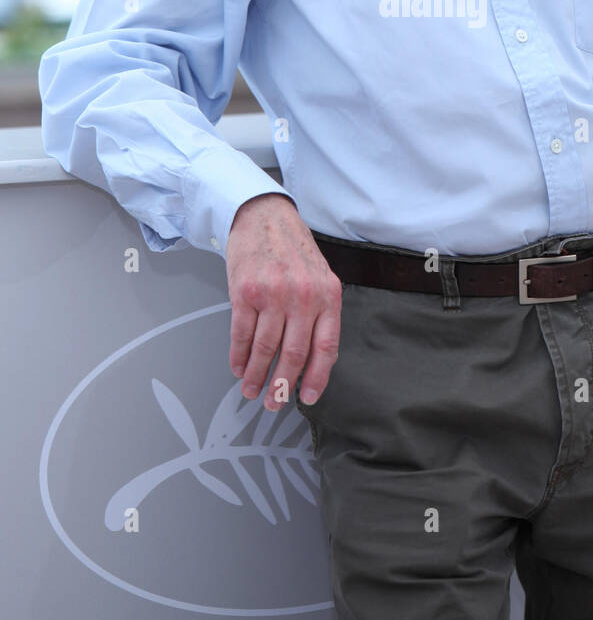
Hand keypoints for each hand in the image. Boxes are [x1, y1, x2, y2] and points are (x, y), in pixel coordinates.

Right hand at [225, 193, 341, 410]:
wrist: (264, 216)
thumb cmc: (293, 249)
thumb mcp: (320, 278)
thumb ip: (320, 314)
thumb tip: (313, 360)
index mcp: (328, 295)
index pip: (326, 347)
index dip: (316, 378)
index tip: (307, 397)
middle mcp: (303, 296)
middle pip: (293, 354)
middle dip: (282, 386)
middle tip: (274, 402)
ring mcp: (273, 293)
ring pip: (265, 349)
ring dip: (256, 376)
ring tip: (252, 390)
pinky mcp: (245, 291)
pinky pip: (241, 334)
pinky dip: (238, 357)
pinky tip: (238, 367)